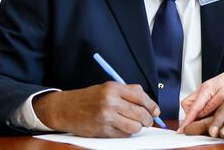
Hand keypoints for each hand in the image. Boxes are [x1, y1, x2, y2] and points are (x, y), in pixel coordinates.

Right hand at [32, 82, 159, 136]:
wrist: (66, 109)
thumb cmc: (90, 98)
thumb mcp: (109, 87)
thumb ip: (129, 92)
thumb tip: (150, 103)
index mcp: (114, 89)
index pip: (141, 97)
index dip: (152, 106)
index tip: (156, 111)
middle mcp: (110, 102)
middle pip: (140, 113)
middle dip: (148, 119)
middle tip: (149, 121)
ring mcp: (106, 117)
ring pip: (134, 127)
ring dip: (138, 127)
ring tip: (135, 125)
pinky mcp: (102, 131)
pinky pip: (123, 135)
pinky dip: (127, 133)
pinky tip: (123, 128)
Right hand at [179, 56, 223, 130]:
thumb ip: (211, 106)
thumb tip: (199, 115)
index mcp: (205, 89)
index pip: (192, 108)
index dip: (187, 120)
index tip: (182, 129)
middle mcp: (203, 89)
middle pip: (187, 104)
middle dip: (190, 114)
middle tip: (198, 123)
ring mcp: (206, 91)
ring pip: (193, 103)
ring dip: (196, 112)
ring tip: (206, 119)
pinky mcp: (210, 93)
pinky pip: (200, 103)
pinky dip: (202, 109)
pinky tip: (210, 114)